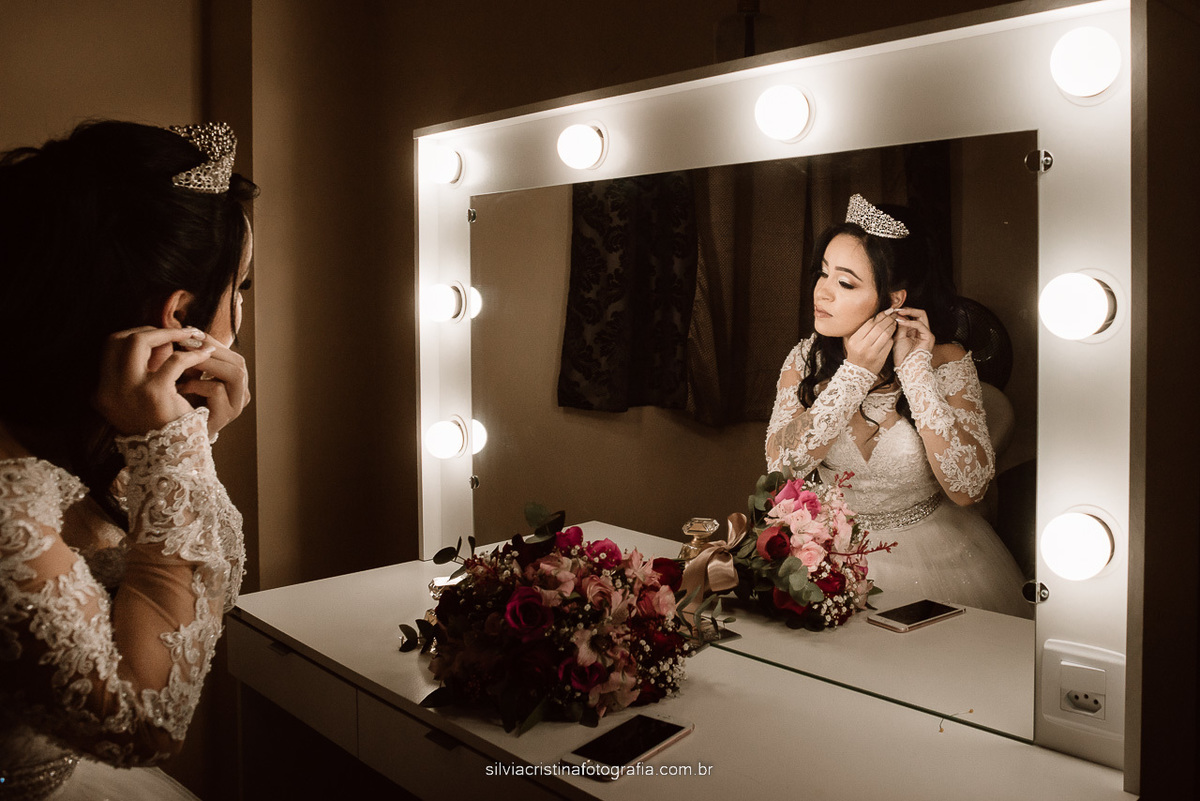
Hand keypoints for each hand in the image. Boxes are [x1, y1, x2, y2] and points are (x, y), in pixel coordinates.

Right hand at [93, 327, 214, 435]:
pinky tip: (206, 354)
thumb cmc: (162, 427)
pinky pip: (174, 361)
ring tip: (191, 336)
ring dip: (168, 334)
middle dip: (147, 331)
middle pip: (118, 339)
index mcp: (102, 392)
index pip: (108, 347)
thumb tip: (159, 339)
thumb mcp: (141, 401)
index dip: (133, 335)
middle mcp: (108, 390)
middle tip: (175, 333)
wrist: (172, 458)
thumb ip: (140, 374)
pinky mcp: (154, 393)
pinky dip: (192, 354)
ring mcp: (129, 390)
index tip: (158, 336)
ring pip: (139, 341)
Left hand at [176, 338, 250, 437]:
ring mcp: (236, 406)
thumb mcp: (186, 376)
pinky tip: (179, 387)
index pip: (231, 354)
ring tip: (184, 361)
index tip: (188, 331)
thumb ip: (190, 357)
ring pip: (235, 373)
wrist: (174, 440)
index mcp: (234, 382)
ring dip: (208, 363)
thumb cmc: (178, 405)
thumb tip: (182, 329)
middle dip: (211, 349)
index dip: (211, 340)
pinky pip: (217, 390)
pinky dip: (197, 383)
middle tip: (185, 342)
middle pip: (239, 361)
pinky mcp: (225, 416)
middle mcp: (241, 393)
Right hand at [844, 311, 897, 374]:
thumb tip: (878, 316)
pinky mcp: (880, 358)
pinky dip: (892, 336)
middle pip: (878, 327)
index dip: (880, 315)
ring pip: (885, 334)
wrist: (858, 372)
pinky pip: (888, 343)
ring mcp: (871, 352)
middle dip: (888, 319)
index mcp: (854, 340)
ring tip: (894, 321)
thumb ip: (863, 330)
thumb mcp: (854, 342)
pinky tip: (893, 332)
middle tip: (894, 314)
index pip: (869, 323)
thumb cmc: (857, 354)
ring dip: (892, 326)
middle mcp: (862, 346)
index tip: (887, 311)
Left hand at [891, 307, 934, 365]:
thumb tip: (896, 313)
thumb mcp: (897, 338)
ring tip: (897, 312)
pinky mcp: (929, 337)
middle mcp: (922, 330)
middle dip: (907, 309)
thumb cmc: (901, 356)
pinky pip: (920, 325)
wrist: (907, 369)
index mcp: (915, 331)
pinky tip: (900, 322)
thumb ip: (899, 326)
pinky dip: (909, 322)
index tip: (891, 309)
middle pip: (919, 312)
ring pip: (921, 314)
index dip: (902, 311)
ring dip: (908, 312)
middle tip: (895, 308)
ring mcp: (927, 333)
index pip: (911, 315)